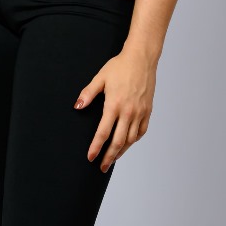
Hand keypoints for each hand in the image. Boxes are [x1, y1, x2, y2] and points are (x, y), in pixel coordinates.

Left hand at [74, 47, 155, 170]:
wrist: (142, 58)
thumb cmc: (120, 66)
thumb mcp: (100, 78)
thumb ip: (88, 93)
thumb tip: (77, 106)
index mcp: (114, 105)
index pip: (103, 133)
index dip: (96, 147)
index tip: (90, 157)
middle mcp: (128, 112)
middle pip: (118, 142)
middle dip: (109, 157)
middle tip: (101, 167)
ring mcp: (140, 112)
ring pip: (131, 139)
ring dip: (121, 151)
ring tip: (113, 158)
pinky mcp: (148, 110)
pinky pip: (141, 131)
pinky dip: (134, 140)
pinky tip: (127, 143)